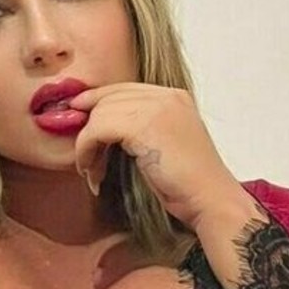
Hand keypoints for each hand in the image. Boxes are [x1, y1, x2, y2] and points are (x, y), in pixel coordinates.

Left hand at [70, 82, 238, 231]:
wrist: (209, 200)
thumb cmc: (188, 186)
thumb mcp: (165, 147)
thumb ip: (141, 130)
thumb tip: (102, 130)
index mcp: (174, 97)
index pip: (124, 89)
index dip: (96, 102)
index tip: (78, 120)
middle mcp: (166, 96)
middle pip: (109, 97)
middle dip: (89, 126)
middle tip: (83, 156)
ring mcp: (157, 107)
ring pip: (100, 114)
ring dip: (86, 145)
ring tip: (91, 171)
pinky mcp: (144, 125)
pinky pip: (98, 129)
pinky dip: (87, 151)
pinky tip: (93, 174)